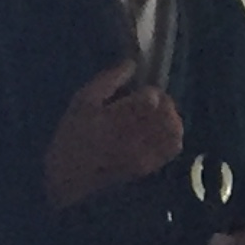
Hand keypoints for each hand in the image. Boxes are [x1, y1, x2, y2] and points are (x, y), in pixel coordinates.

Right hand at [44, 62, 181, 209]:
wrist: (70, 180)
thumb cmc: (72, 136)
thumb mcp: (82, 102)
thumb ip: (108, 81)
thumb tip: (131, 64)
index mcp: (114, 119)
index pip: (149, 100)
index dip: (151, 92)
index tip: (143, 93)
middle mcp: (133, 138)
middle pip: (166, 114)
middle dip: (164, 103)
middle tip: (152, 102)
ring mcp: (144, 155)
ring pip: (174, 130)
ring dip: (171, 117)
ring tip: (157, 116)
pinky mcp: (149, 167)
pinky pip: (173, 148)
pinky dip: (173, 134)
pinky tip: (160, 131)